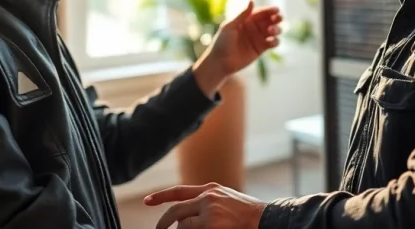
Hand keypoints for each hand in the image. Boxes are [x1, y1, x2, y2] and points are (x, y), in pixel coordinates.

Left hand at [144, 183, 267, 228]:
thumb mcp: (227, 201)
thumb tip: (184, 218)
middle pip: (176, 211)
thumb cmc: (250, 216)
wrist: (268, 219)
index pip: (179, 192)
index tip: (146, 201)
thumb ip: (207, 202)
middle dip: (164, 223)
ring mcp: (209, 213)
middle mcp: (208, 198)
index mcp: (211, 189)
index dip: (161, 196)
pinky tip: (211, 228)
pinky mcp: (211, 226)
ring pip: (184, 226)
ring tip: (209, 227)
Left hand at [193, 1, 282, 95]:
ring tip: (271, 31)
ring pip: (274, 31)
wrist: (219, 62)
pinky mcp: (261, 49)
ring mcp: (258, 38)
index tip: (276, 10)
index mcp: (246, 20)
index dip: (270, 10)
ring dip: (276, 29)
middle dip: (277, 18)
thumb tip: (252, 0)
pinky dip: (275, 41)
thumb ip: (242, 15)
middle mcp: (254, 27)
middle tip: (279, 18)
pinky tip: (271, 41)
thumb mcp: (230, 26)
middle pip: (270, 20)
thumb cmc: (221, 42)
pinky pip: (273, 43)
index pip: (261, 12)